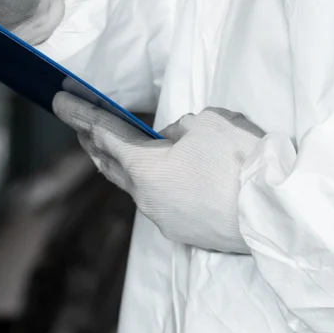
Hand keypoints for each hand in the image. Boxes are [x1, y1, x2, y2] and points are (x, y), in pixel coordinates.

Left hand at [51, 95, 261, 253]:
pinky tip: (165, 176)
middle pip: (109, 164)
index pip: (102, 133)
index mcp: (144, 167)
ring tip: (114, 146)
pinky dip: (154, 184)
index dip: (78, 113)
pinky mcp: (185, 233)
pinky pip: (161, 202)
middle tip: (80, 121)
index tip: (58, 99)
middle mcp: (146, 198)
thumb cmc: (242, 161)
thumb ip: (180, 128)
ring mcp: (164, 220)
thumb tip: (172, 141)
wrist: (275, 213)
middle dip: (92, 140)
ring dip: (123, 165)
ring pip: (135, 187)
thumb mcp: (209, 123)